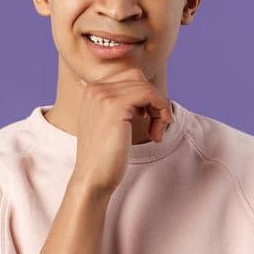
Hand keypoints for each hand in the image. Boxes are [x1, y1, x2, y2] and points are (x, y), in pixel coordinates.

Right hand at [69, 67, 172, 195]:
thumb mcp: (110, 122)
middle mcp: (95, 88)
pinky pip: (150, 95)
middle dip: (153, 99)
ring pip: (146, 86)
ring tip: (156, 131)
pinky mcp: (115, 106)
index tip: (149, 120)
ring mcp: (103, 95)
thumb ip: (121, 103)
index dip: (146, 96)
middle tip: (156, 124)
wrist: (92, 177)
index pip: (129, 76)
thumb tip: (149, 91)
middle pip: (138, 78)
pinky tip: (155, 134)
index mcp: (92, 90)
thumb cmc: (105, 155)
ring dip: (159, 108)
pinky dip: (160, 112)